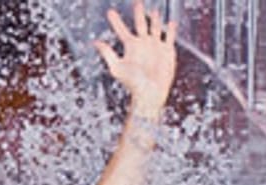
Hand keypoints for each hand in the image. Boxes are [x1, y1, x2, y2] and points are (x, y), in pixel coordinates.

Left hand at [93, 1, 176, 118]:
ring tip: (154, 10)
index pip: (121, 30)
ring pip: (155, 28)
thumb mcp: (117, 67)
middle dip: (138, 13)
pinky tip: (171, 23)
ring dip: (155, 19)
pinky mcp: (167, 51)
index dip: (115, 21)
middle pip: (140, 24)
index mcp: (130, 46)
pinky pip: (169, 38)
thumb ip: (107, 53)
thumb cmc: (132, 83)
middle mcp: (142, 44)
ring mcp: (155, 46)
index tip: (109, 12)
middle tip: (136, 2)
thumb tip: (94, 42)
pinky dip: (170, 30)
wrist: (150, 94)